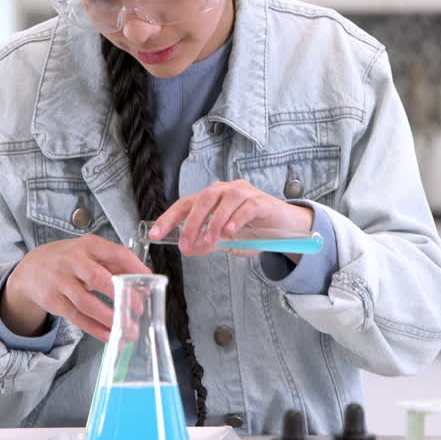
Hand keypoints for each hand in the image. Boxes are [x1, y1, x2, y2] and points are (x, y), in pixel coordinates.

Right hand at [1, 233, 149, 341]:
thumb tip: (144, 279)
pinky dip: (95, 329)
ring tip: (128, 330)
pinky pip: (77, 318)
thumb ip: (114, 264)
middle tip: (139, 309)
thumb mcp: (89, 252)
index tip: (150, 282)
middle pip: (98, 279)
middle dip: (121, 295)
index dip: (135, 268)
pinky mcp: (52, 301)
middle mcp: (72, 261)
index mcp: (88, 245)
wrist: (30, 269)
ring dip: (109, 318)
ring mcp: (59, 281)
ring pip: (86, 303)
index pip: (116, 253)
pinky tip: (110, 336)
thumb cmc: (69, 260)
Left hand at [148, 179, 313, 258]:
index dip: (169, 218)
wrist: (285, 226)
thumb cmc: (253, 230)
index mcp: (212, 197)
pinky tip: (230, 231)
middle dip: (191, 222)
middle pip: (203, 199)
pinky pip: (246, 207)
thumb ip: (207, 242)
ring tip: (210, 242)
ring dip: (213, 223)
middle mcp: (226, 190)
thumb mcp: (226, 240)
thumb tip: (188, 249)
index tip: (155, 234)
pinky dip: (236, 219)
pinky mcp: (261, 202)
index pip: (185, 203)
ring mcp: (244, 193)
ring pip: (223, 201)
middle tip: (186, 243)